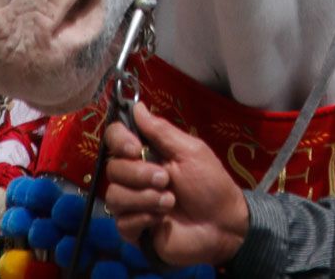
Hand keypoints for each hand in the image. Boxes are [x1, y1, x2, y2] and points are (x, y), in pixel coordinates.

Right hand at [104, 101, 247, 268]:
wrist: (221, 225)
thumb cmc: (210, 183)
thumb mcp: (190, 151)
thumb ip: (161, 131)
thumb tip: (137, 106)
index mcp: (148, 152)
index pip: (115, 137)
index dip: (119, 140)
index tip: (135, 148)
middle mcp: (136, 175)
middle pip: (113, 168)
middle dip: (140, 174)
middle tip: (166, 180)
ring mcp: (133, 203)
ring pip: (114, 196)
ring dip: (144, 198)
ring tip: (170, 201)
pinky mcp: (134, 229)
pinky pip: (122, 222)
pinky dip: (143, 218)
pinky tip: (161, 220)